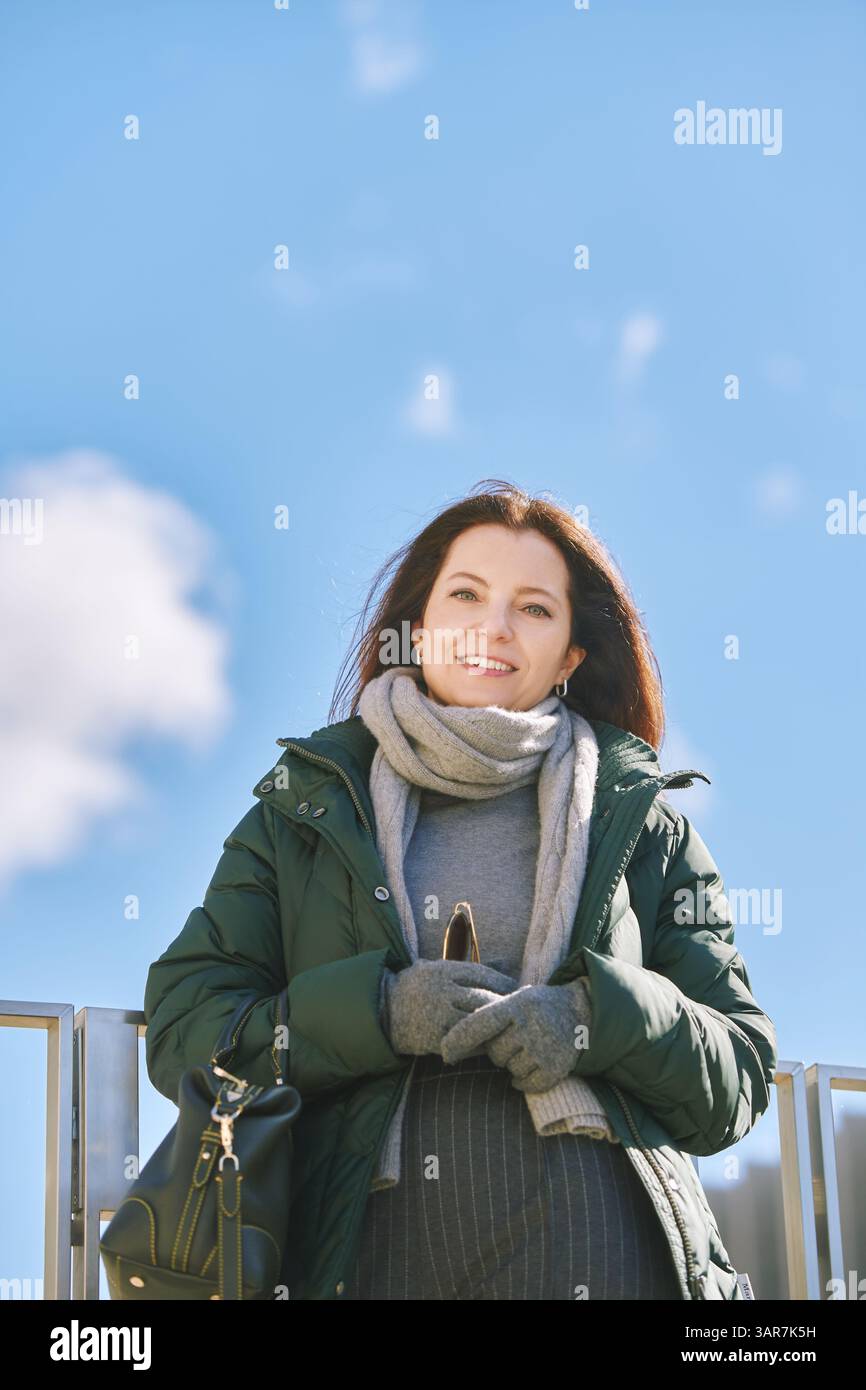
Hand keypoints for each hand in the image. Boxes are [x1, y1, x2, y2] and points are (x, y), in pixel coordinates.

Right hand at [382, 958, 518, 1056]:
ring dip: (495, 1025)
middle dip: (503, 1004)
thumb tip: (504, 963)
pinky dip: (481, 1043)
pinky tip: (491, 1042)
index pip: (481, 973)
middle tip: (518, 1009)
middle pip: (483, 998)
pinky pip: (466, 1041)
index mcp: (442, 970)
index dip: (502, 981)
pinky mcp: (435, 1038)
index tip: (515, 987)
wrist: (382, 1012)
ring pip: (477, 1020)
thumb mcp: (436, 969)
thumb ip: (467, 968)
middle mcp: (441, 990)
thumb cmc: (415, 987)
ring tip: (508, 1027)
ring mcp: (437, 1015)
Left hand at [439, 977, 592, 1091]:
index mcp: (516, 1005)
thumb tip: (450, 1044)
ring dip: (514, 1064)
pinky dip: (525, 1080)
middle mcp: (529, 1026)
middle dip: (500, 1049)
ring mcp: (544, 1048)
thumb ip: (489, 1016)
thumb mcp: (516, 1000)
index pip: (478, 1024)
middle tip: (517, 1037)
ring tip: (531, 1047)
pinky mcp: (556, 1069)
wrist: (581, 1012)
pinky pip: (525, 1085)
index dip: (457, 1040)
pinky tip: (535, 1064)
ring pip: (510, 1070)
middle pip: (494, 1053)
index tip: (444, 1053)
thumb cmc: (537, 1008)